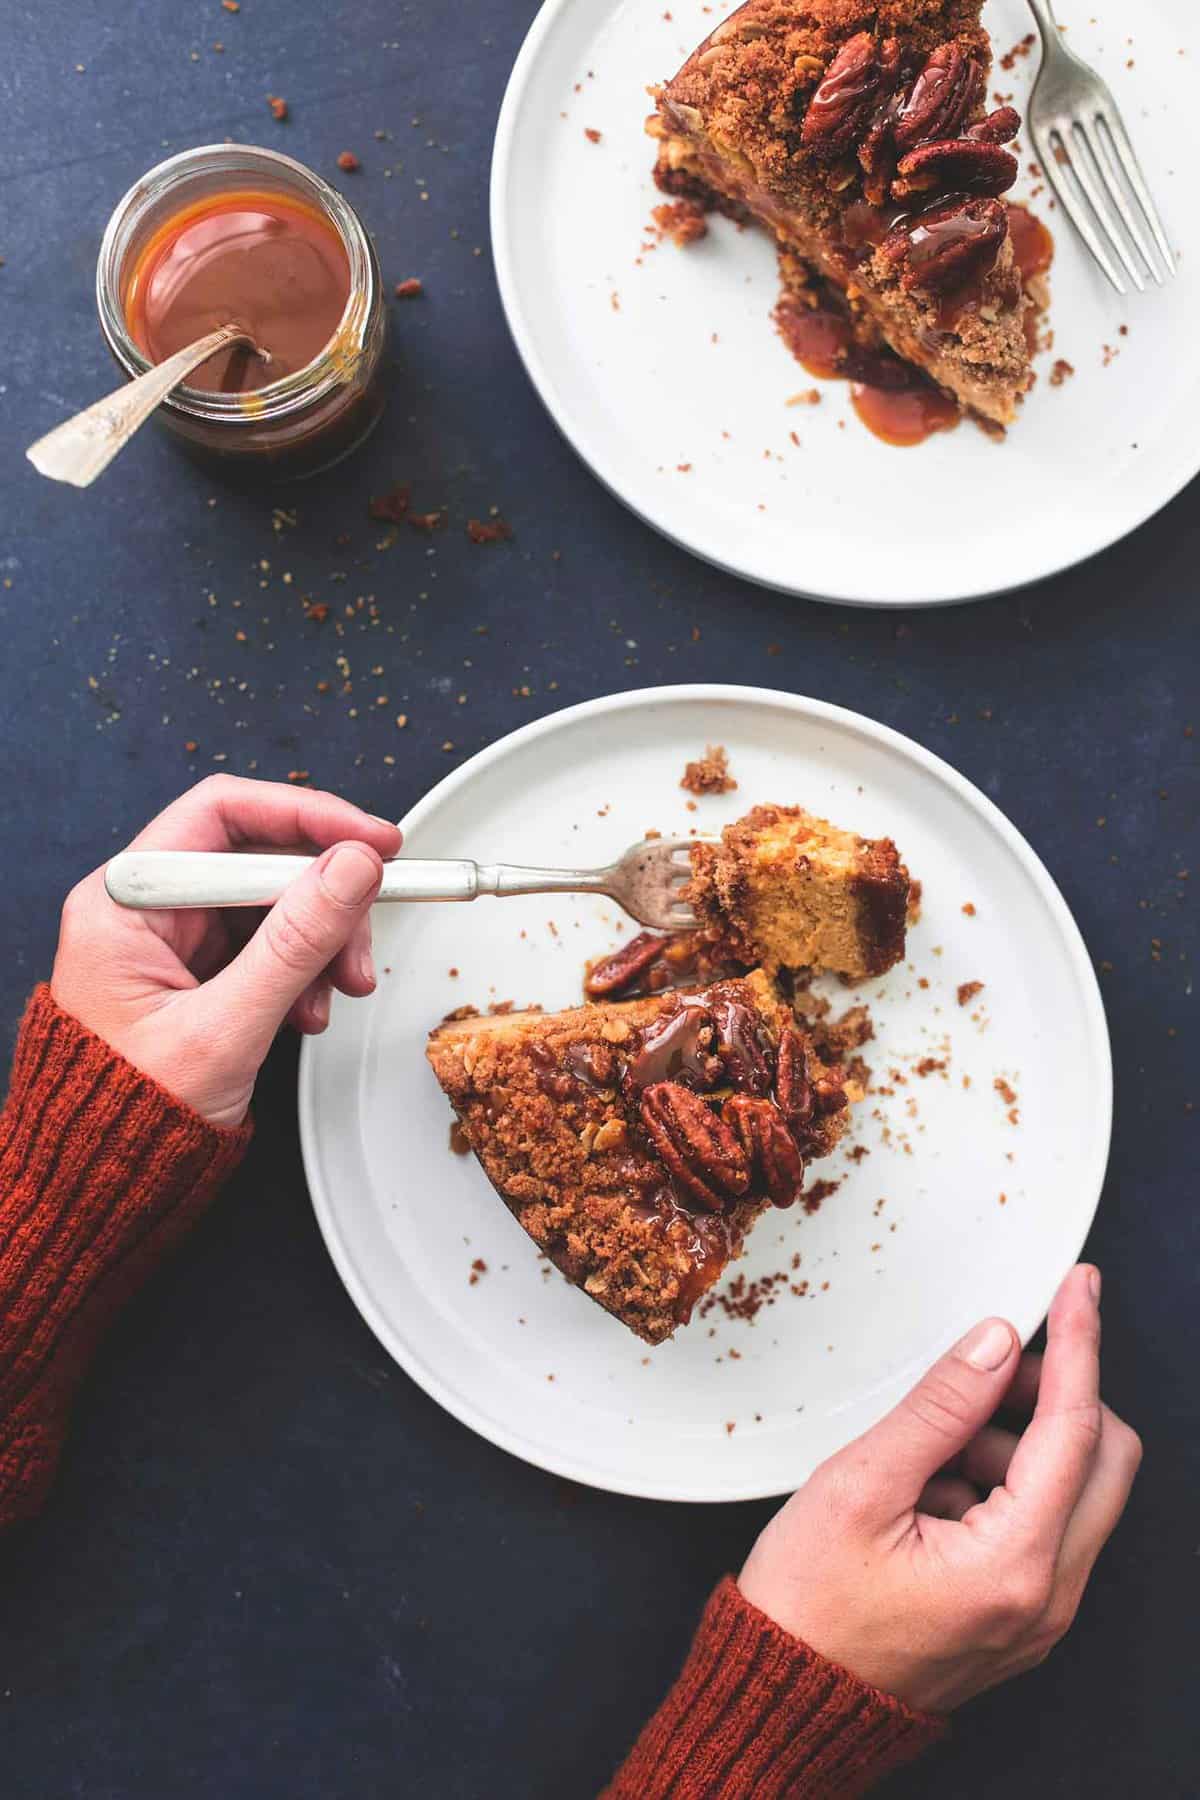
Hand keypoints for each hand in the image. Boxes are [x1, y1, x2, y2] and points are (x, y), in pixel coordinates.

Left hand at [51, 776, 401, 1128]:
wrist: (106, 1184)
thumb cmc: (127, 1119)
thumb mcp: (224, 1027)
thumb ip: (294, 944)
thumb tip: (353, 868)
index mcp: (124, 903)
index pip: (224, 815)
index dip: (308, 818)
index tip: (373, 842)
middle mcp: (146, 908)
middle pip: (259, 858)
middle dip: (325, 898)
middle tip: (365, 936)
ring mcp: (174, 939)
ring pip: (276, 902)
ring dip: (323, 941)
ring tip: (339, 990)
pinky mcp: (200, 969)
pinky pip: (272, 943)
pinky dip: (306, 971)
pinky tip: (310, 1009)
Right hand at [739, 1265, 1140, 1713]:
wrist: (787, 1699)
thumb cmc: (808, 1605)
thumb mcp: (860, 1485)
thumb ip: (938, 1408)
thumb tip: (996, 1341)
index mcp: (1014, 1566)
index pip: (1075, 1428)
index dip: (1079, 1343)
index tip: (1080, 1285)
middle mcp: (1048, 1598)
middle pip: (1104, 1460)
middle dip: (1054, 1396)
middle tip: (984, 1370)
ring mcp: (1040, 1614)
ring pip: (1077, 1492)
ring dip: (1020, 1444)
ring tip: (927, 1451)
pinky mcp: (1020, 1617)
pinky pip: (1046, 1529)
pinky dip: (1006, 1486)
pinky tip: (931, 1488)